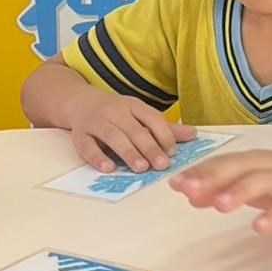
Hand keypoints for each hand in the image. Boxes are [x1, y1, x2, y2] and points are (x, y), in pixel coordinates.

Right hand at [64, 88, 195, 172]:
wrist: (78, 101)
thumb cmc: (116, 112)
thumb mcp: (139, 115)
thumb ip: (164, 128)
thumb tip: (194, 135)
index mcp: (133, 106)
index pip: (152, 118)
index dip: (164, 134)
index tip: (173, 152)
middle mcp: (115, 111)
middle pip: (134, 130)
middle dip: (150, 148)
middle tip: (162, 165)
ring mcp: (96, 121)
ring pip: (113, 136)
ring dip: (128, 152)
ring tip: (141, 168)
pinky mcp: (79, 133)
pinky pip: (87, 145)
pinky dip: (97, 157)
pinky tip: (108, 168)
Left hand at [170, 150, 271, 231]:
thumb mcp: (254, 182)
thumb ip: (223, 189)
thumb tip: (190, 195)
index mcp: (255, 160)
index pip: (224, 163)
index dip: (201, 172)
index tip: (176, 183)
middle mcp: (270, 165)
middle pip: (240, 167)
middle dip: (214, 177)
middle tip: (189, 190)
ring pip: (263, 181)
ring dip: (240, 191)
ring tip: (219, 206)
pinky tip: (259, 227)